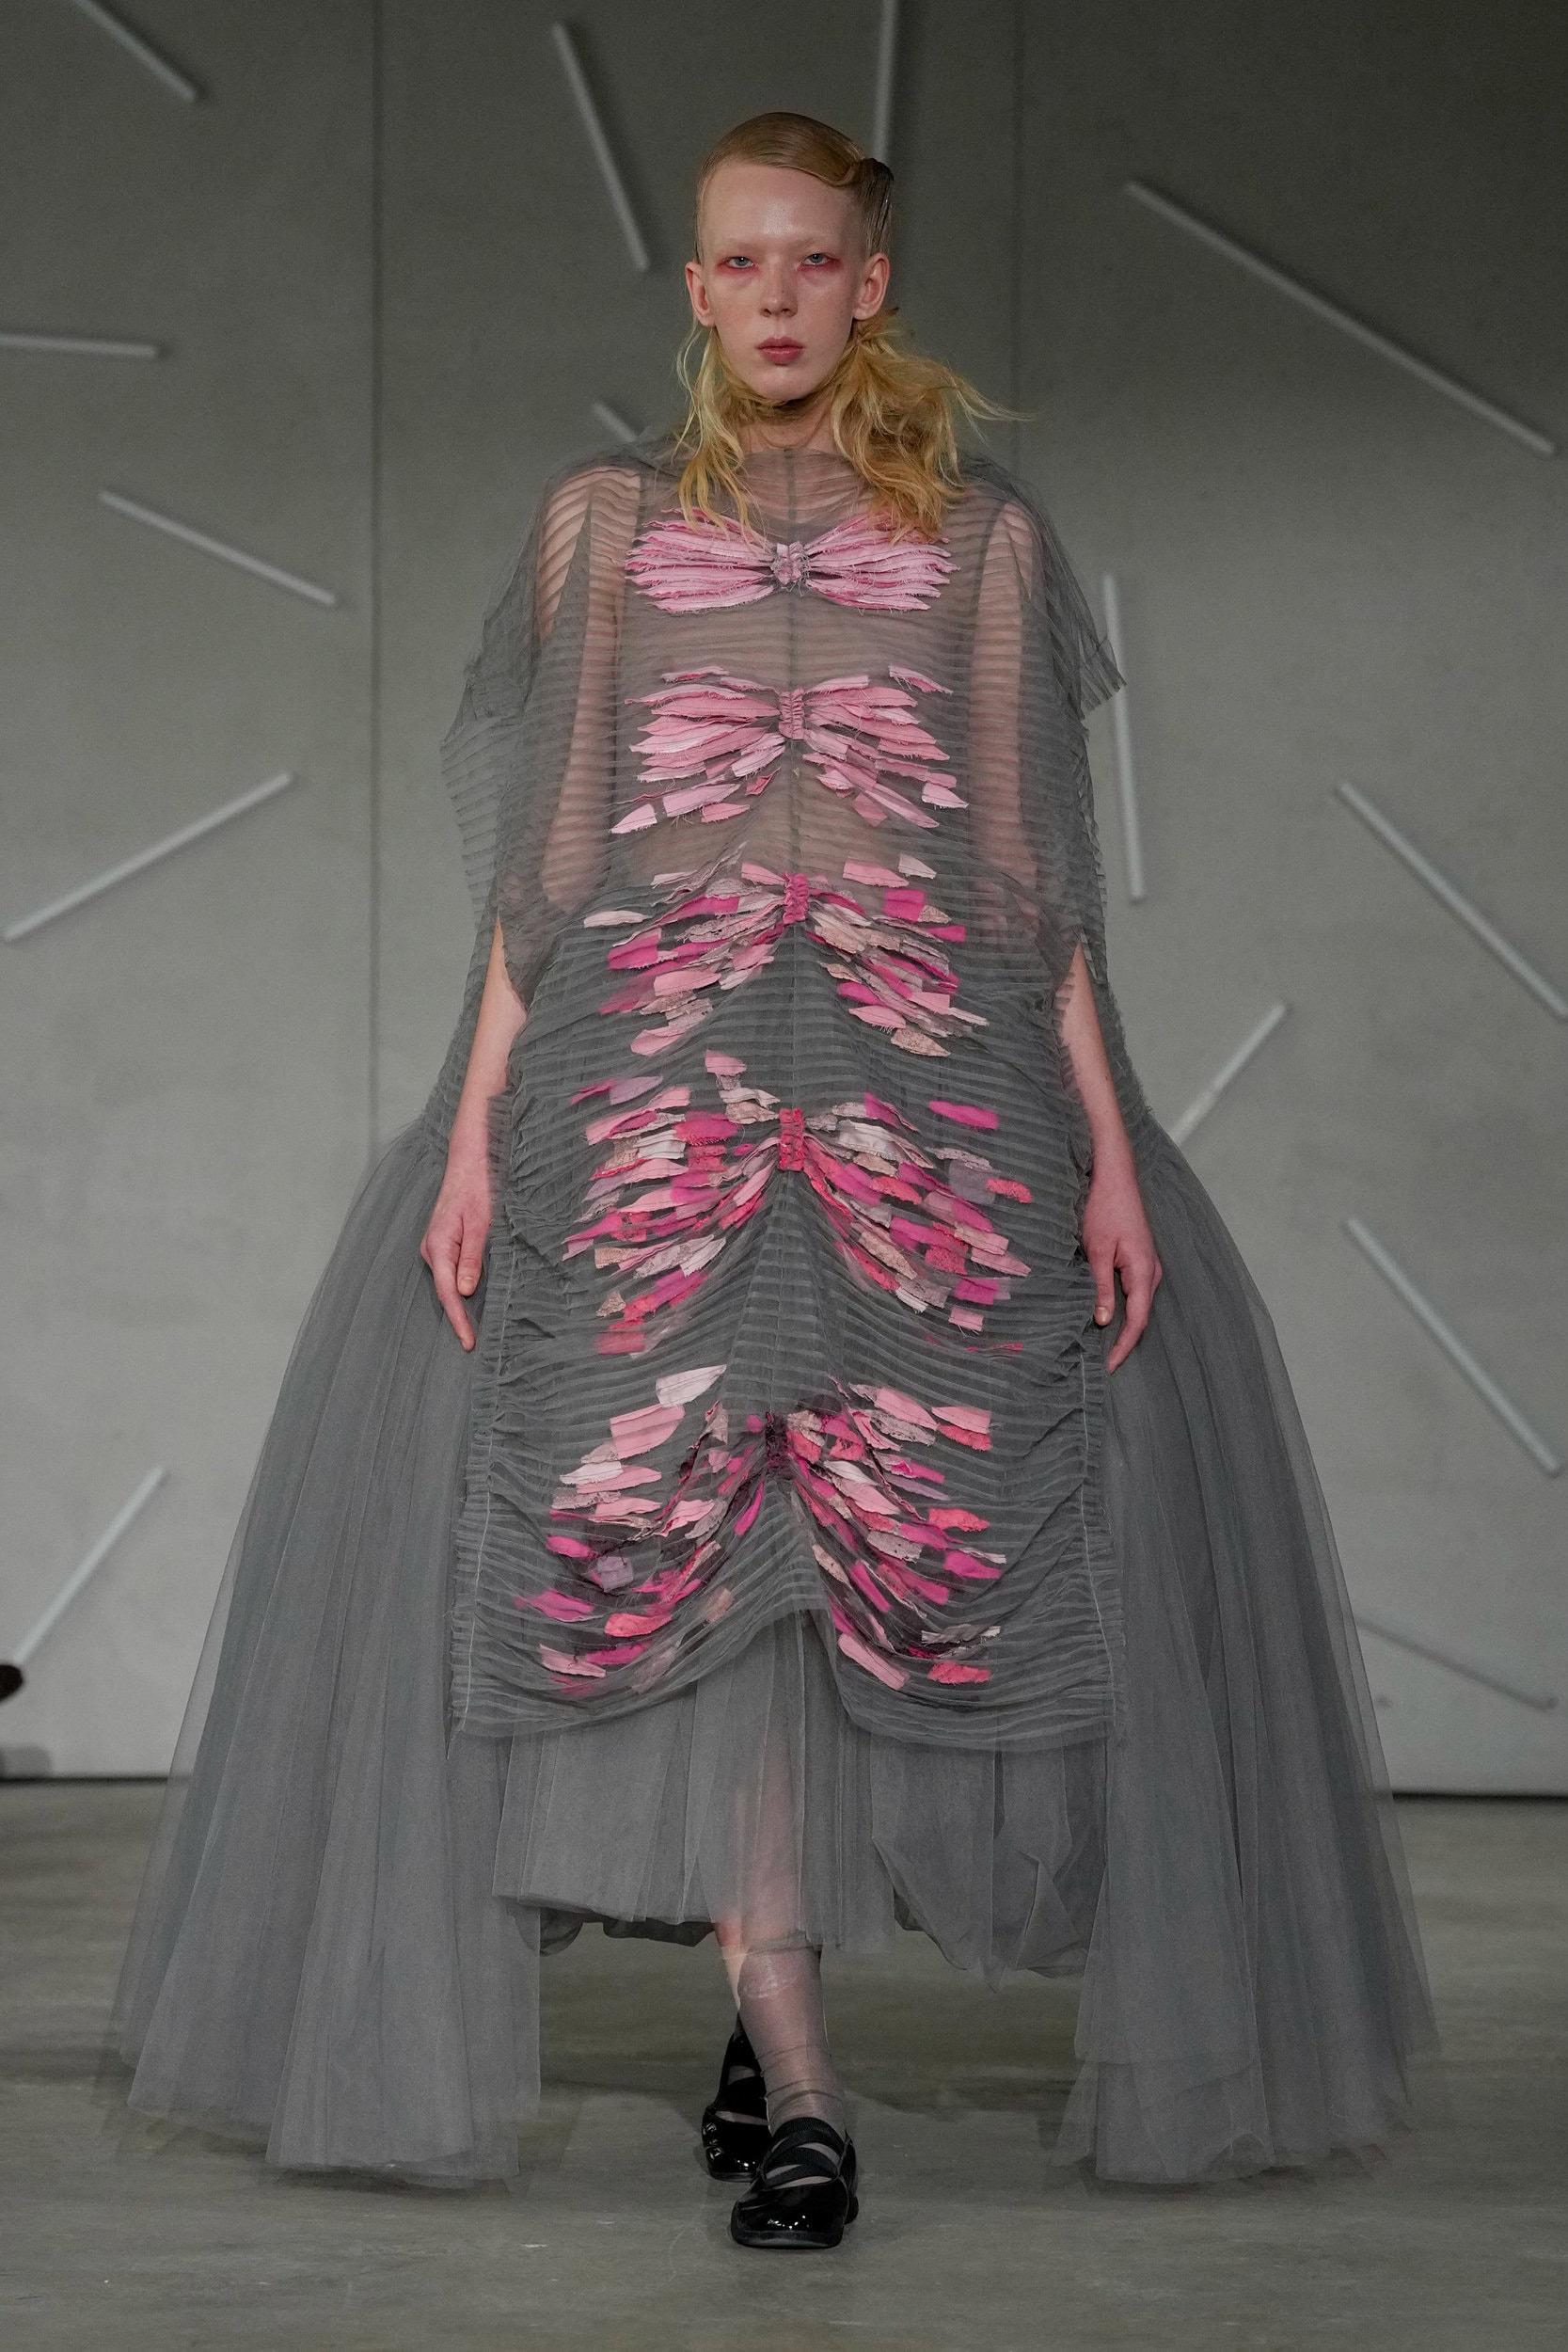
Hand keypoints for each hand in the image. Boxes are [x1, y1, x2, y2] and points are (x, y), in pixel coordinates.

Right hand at [420, 1147, 491, 1350]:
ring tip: (471, 1330)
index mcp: (438, 1246)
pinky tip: (468, 1301)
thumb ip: (472, 1258)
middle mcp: (431, 1249)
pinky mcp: (442, 1243)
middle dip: (457, 1318)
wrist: (469, 1161)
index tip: (468, 1342)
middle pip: (445, 1292)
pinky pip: (449, 1272)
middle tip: (472, 1343)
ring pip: (447, 1283)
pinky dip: (458, 1289)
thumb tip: (465, 1292)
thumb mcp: (481, 1224)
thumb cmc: (478, 1189)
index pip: (448, 1293)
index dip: (458, 1320)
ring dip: (458, 1305)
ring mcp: (435, 1246)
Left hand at [1081, 1149, 1162, 1372]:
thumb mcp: (1097, 1251)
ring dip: (1124, 1326)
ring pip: (1139, 1304)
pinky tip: (1108, 1316)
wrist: (1114, 1176)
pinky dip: (1124, 1308)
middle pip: (1141, 1316)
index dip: (1123, 1347)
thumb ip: (1101, 1287)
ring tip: (1104, 1348)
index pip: (1137, 1321)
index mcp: (1144, 1271)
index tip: (1109, 1367)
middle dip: (1124, 1342)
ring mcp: (1149, 1265)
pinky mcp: (1140, 1259)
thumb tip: (1102, 1321)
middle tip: (1103, 1364)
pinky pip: (1135, 1292)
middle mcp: (1152, 1271)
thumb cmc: (1104, 1209)